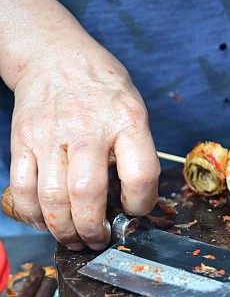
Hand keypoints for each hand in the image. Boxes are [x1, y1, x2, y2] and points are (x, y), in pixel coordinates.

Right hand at [10, 39, 159, 248]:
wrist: (55, 56)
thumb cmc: (102, 90)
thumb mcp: (135, 110)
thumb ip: (137, 153)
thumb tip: (132, 204)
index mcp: (126, 121)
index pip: (140, 174)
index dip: (140, 203)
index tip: (134, 210)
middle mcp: (87, 128)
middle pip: (87, 193)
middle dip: (93, 228)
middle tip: (98, 239)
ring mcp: (50, 135)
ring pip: (52, 197)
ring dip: (63, 229)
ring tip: (74, 239)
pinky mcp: (23, 140)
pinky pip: (23, 188)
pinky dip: (34, 214)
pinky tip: (46, 222)